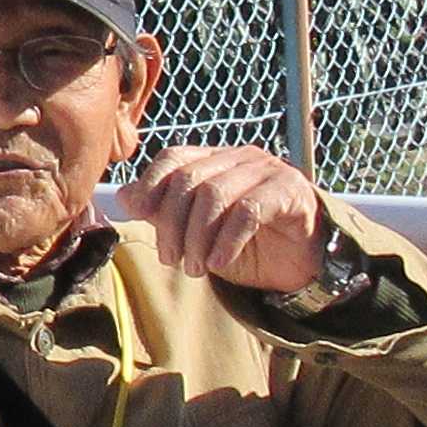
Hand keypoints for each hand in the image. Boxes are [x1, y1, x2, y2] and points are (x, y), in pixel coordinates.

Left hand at [121, 145, 333, 295]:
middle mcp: (240, 158)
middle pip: (189, 179)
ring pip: (215, 194)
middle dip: (172, 224)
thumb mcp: (198, 234)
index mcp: (215, 160)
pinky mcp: (291, 191)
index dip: (151, 184)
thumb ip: (164, 213)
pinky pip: (249, 210)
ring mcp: (267, 171)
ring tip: (195, 268)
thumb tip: (123, 197)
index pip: (173, 158)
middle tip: (172, 260)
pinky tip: (219, 262)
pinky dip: (227, 240)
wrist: (303, 264)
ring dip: (197, 237)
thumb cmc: (249, 246)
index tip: (139, 215)